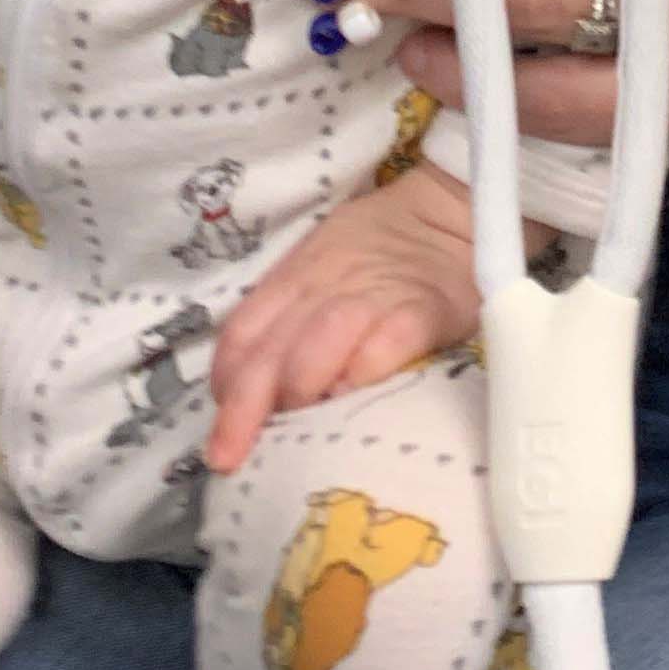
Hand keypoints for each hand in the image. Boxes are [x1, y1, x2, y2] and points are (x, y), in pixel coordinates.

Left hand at [203, 166, 488, 474]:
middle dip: (244, 408)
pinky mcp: (425, 308)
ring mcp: (375, 294)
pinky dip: (364, 372)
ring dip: (300, 387)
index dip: (225, 385)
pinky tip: (353, 398)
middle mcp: (324, 284)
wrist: (448, 213)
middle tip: (231, 455)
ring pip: (321, 338)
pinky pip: (388, 340)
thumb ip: (289, 319)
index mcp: (293, 276)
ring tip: (296, 426)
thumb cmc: (377, 251)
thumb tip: (254, 393)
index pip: (241, 332)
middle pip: (272, 347)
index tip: (220, 429)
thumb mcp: (319, 268)